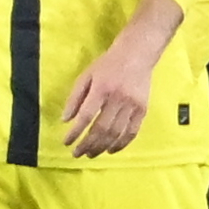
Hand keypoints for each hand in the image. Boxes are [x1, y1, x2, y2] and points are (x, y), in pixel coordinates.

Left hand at [63, 30, 163, 156]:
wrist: (137, 55)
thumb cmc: (108, 65)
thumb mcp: (86, 75)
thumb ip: (75, 97)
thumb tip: (66, 120)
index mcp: (101, 88)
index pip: (86, 116)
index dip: (75, 132)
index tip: (66, 142)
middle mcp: (118, 98)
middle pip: (102, 128)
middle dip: (87, 144)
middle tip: (77, 154)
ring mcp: (132, 105)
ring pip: (116, 133)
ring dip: (102, 147)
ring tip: (91, 154)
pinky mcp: (143, 110)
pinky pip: (132, 132)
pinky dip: (121, 144)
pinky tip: (111, 150)